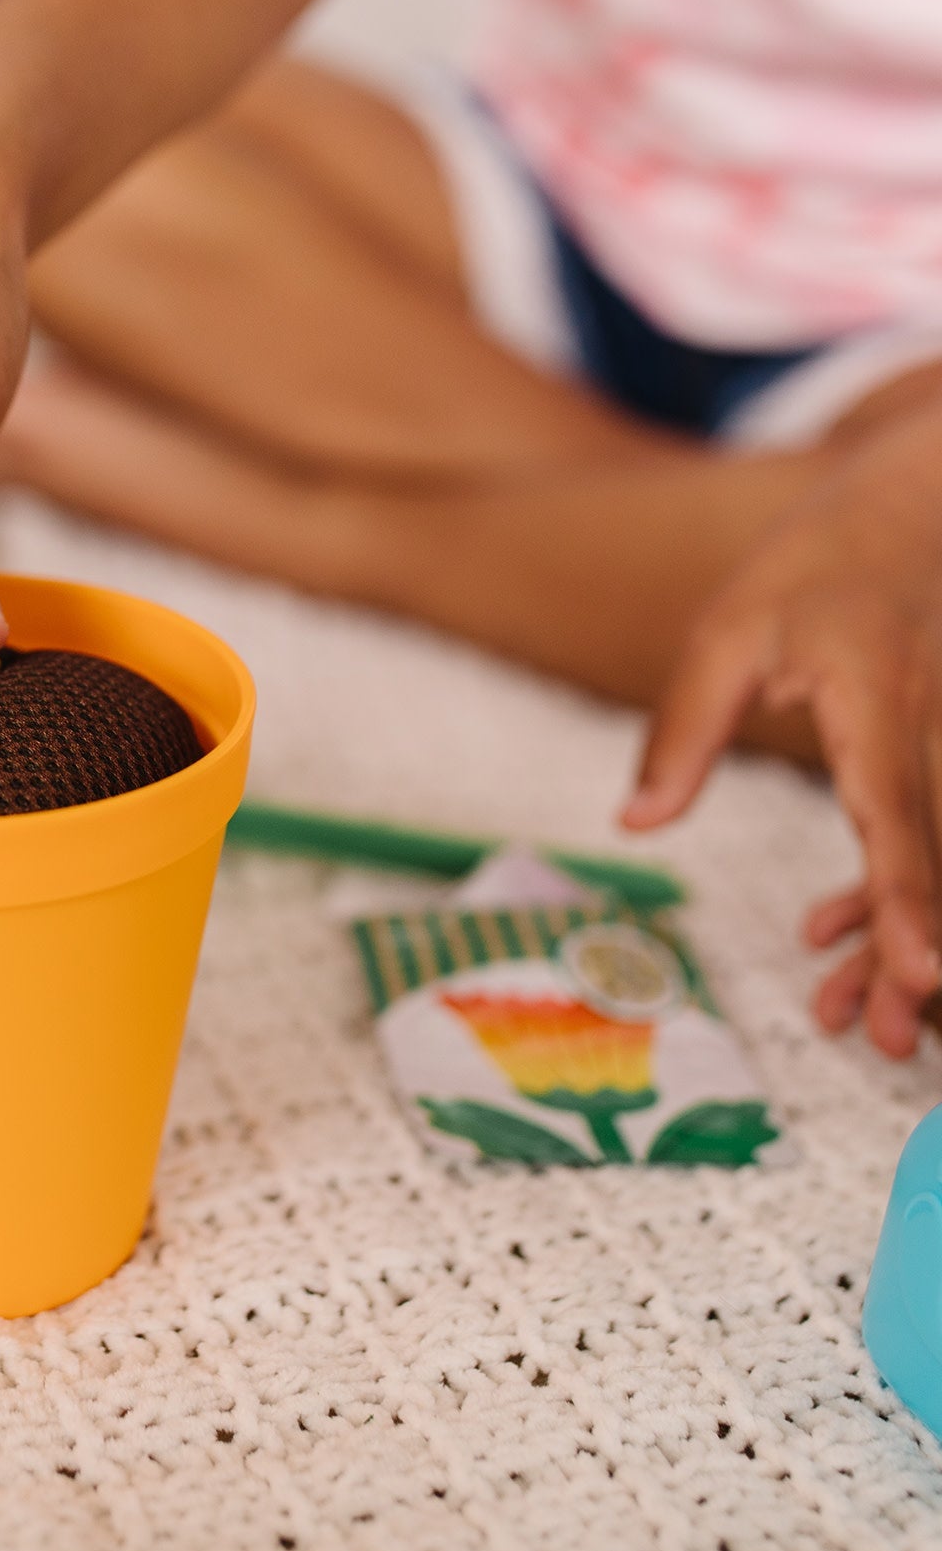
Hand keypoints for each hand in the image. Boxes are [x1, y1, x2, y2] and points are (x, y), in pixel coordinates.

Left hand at [624, 438, 941, 1057]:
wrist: (910, 511)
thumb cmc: (810, 566)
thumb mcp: (725, 632)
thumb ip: (683, 730)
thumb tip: (638, 823)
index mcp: (879, 694)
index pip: (897, 811)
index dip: (908, 897)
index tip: (924, 972)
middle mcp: (932, 729)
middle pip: (934, 858)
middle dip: (914, 955)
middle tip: (886, 1040)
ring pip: (940, 858)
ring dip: (904, 939)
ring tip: (868, 1025)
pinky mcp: (940, 754)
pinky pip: (929, 834)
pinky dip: (899, 892)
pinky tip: (838, 936)